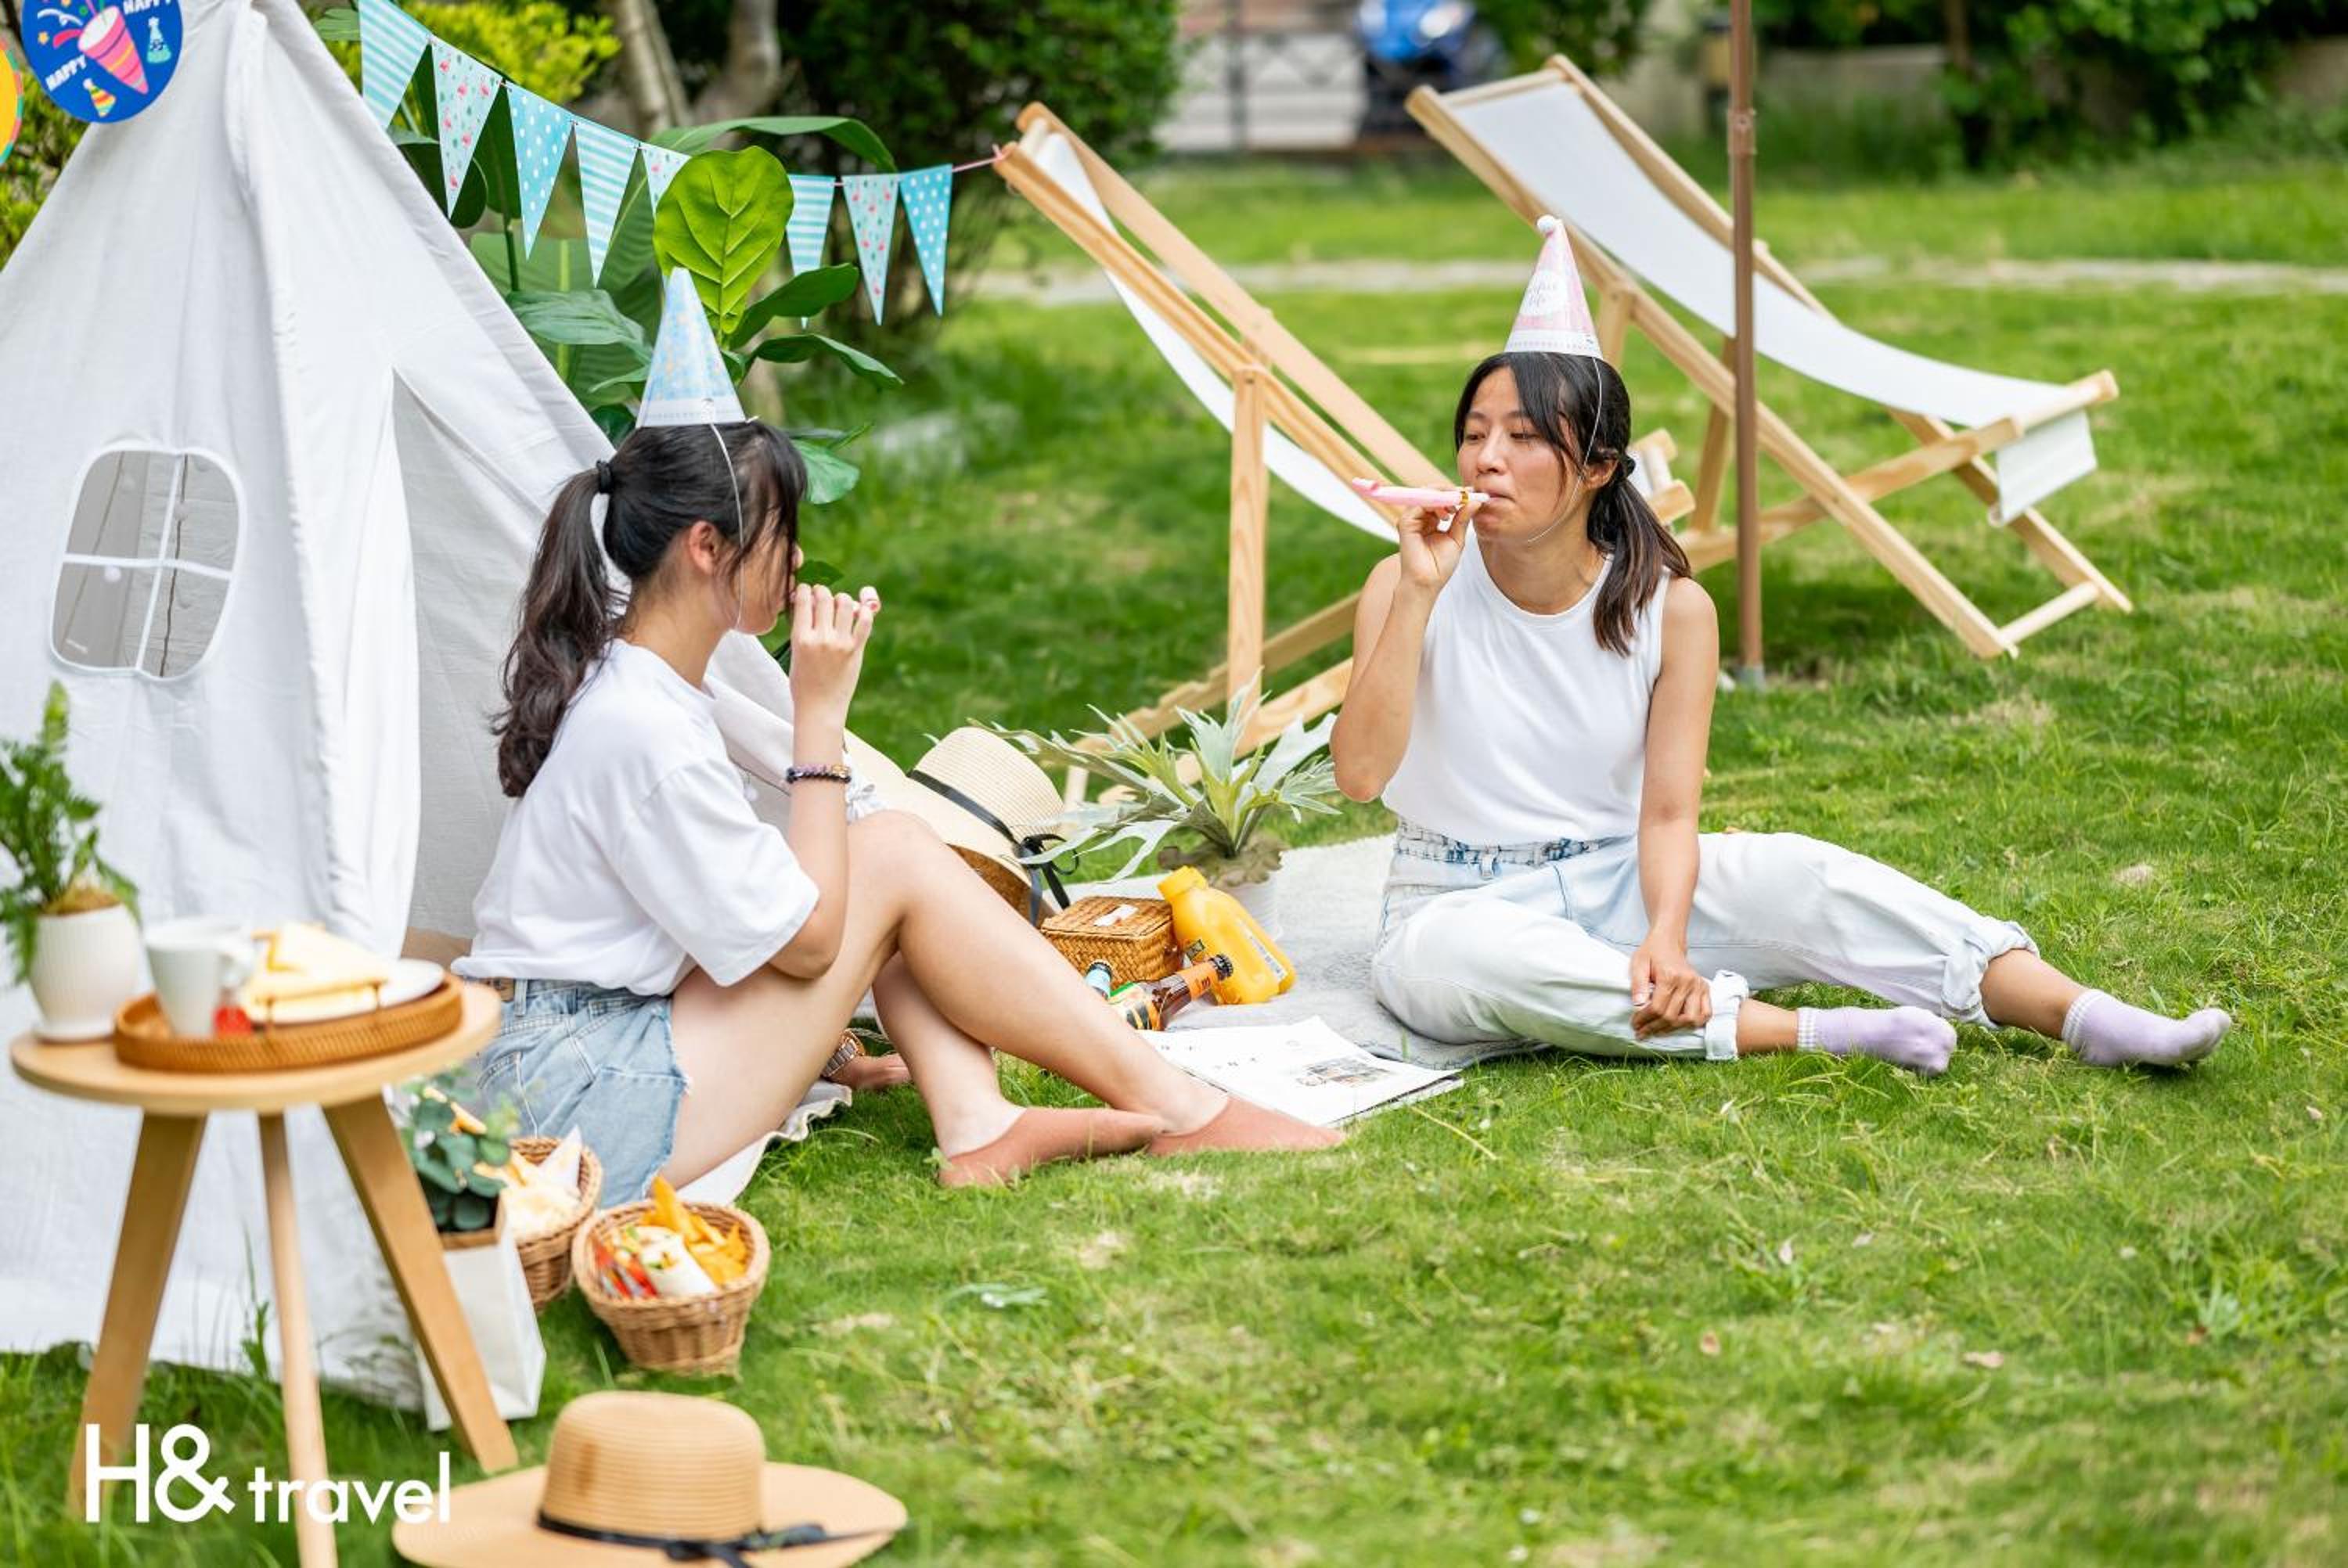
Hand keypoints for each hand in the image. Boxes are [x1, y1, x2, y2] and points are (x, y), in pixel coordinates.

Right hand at [787, 582, 874, 726]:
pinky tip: (860, 611)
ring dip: (842, 599)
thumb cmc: (804, 683)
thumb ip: (803, 631)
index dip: (805, 590)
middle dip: (823, 592)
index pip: (804, 601)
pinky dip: (864, 611)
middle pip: (825, 598)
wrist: (820, 708)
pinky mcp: (856, 650)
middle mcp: (821, 638)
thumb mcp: (795, 654)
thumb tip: (810, 606)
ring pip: (845, 603)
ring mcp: (840, 643)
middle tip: (823, 595)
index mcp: (801, 638)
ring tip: (840, 603)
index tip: (806, 590)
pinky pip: (865, 621)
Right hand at [1395, 502, 1470, 596]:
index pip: (1441, 500)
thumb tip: (1475, 502)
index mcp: (1430, 521)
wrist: (1428, 582)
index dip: (1456, 494)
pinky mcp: (1406, 522)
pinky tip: (1448, 511)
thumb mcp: (1457, 538)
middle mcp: (1420, 518)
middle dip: (1451, 491)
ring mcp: (1411, 519)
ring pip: (1426, 494)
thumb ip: (1463, 519)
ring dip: (1445, 495)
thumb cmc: (1440, 566)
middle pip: (1433, 493)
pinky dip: (1435, 501)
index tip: (1473, 493)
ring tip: (1459, 504)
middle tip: (1468, 493)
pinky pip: (1420, 503)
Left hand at [1629, 936, 1710, 1037]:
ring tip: (1658, 1030)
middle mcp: (1688, 982)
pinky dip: (1694, 1023)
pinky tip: (1679, 1024)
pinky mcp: (1705, 989)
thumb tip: (1638, 1005)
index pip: (1658, 1008)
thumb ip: (1637, 984)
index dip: (1645, 1020)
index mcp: (1671, 976)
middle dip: (1654, 1027)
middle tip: (1642, 1032)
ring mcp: (1699, 986)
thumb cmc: (1652, 952)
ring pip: (1690, 1019)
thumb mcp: (1638, 963)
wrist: (1668, 942)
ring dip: (1673, 1029)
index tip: (1635, 1024)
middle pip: (1672, 1016)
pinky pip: (1705, 1014)